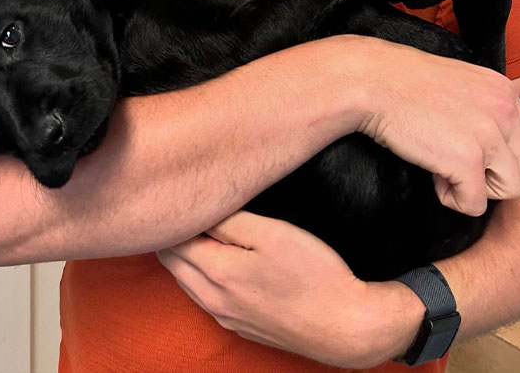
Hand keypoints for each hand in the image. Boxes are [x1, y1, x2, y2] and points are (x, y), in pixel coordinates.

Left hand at [157, 210, 420, 368]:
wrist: (347, 328)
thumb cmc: (315, 275)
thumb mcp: (273, 234)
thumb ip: (230, 221)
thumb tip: (199, 207)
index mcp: (217, 272)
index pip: (172, 239)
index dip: (172, 213)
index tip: (177, 191)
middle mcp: (213, 300)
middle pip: (172, 262)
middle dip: (171, 232)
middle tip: (181, 202)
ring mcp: (226, 317)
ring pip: (186, 281)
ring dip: (184, 254)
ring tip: (196, 224)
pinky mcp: (240, 326)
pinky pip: (205, 297)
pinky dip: (199, 275)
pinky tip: (216, 258)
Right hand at [352, 38, 519, 215]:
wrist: (373, 81)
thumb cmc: (403, 82)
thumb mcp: (459, 82)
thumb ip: (483, 106)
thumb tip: (490, 142)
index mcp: (504, 90)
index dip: (494, 152)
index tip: (461, 145)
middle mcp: (504, 111)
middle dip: (489, 173)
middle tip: (452, 160)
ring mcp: (488, 137)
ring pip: (510, 189)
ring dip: (476, 188)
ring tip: (444, 169)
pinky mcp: (467, 162)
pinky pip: (476, 204)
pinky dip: (453, 199)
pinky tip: (433, 177)